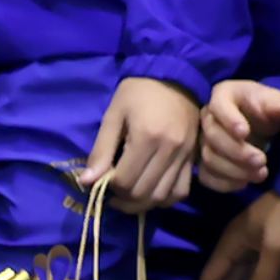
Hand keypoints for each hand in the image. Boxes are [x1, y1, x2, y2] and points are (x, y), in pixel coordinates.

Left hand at [79, 77, 201, 211]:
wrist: (175, 75)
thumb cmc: (137, 93)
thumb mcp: (113, 116)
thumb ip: (101, 151)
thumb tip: (86, 182)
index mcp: (147, 137)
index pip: (125, 182)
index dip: (109, 188)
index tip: (101, 180)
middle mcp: (170, 149)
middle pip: (143, 193)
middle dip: (123, 200)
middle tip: (111, 193)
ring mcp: (185, 155)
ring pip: (162, 196)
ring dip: (141, 203)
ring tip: (128, 195)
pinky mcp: (193, 157)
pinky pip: (181, 190)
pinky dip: (164, 198)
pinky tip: (150, 192)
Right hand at [198, 80, 279, 192]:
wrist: (259, 121)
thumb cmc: (267, 106)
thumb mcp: (277, 100)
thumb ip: (278, 104)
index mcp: (223, 96)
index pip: (219, 106)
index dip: (229, 120)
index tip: (245, 133)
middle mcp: (207, 119)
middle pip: (212, 137)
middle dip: (236, 151)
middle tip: (261, 160)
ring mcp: (202, 142)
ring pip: (208, 159)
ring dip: (233, 170)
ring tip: (259, 174)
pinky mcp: (205, 162)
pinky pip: (206, 176)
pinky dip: (223, 183)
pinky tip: (243, 184)